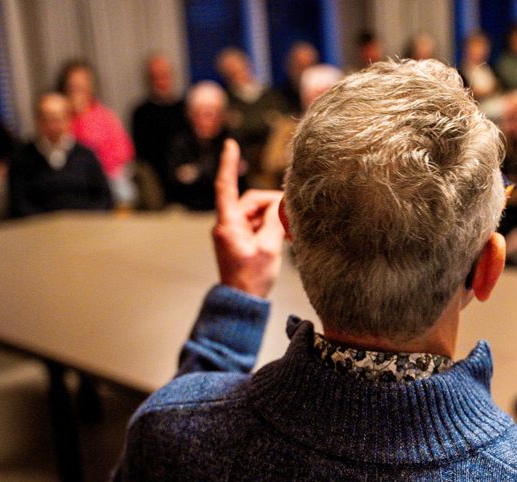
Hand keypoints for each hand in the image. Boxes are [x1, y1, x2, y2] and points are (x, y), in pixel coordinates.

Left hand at [212, 139, 283, 297]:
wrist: (241, 302)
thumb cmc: (251, 278)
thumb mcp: (268, 248)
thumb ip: (274, 222)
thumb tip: (279, 205)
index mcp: (228, 224)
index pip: (226, 186)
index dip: (228, 164)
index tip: (230, 145)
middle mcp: (227, 225)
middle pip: (249, 201)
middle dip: (270, 204)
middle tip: (289, 214)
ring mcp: (232, 233)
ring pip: (254, 213)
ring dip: (272, 218)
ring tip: (289, 230)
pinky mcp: (239, 241)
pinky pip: (255, 225)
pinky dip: (269, 227)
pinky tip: (283, 236)